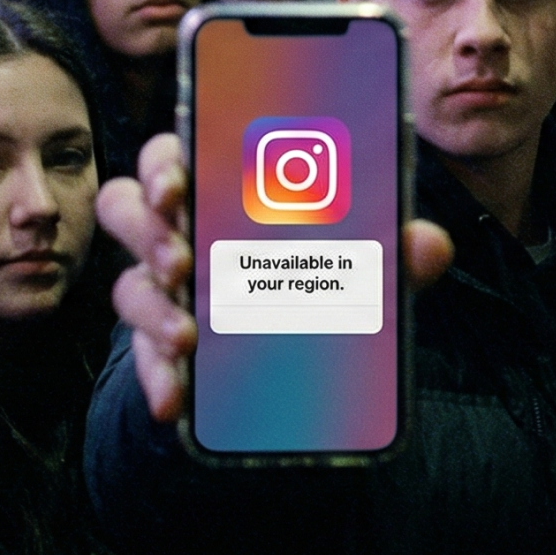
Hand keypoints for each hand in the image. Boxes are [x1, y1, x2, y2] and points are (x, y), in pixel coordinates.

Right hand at [101, 132, 454, 422]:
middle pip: (127, 208)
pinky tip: (174, 399)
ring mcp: (160, 288)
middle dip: (149, 232)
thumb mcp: (357, 261)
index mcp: (215, 187)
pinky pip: (142, 358)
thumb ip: (391, 250)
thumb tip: (428, 243)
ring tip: (188, 337)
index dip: (164, 162)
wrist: (283, 350)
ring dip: (152, 308)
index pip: (170, 155)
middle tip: (183, 260)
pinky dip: (156, 378)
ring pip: (127, 284)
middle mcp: (175, 230)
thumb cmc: (312, 271)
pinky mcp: (156, 344)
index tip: (178, 182)